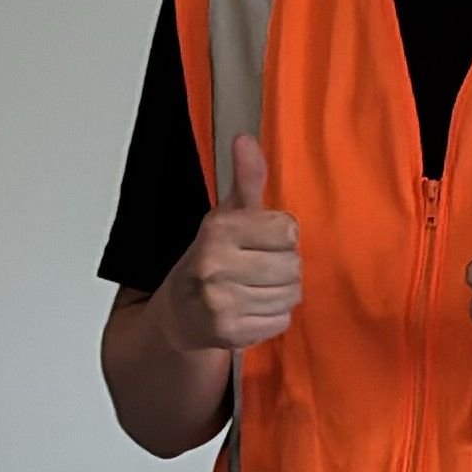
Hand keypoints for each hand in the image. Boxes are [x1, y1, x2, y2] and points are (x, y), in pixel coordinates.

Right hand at [170, 130, 306, 358]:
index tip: (262, 240)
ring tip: (258, 289)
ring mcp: (221, 303)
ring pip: (290, 295)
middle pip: (292, 265)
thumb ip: (245, 178)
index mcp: (217, 230)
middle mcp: (215, 266)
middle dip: (283, 267)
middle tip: (260, 268)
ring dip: (281, 293)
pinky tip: (253, 309)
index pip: (287, 230)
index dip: (281, 236)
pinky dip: (273, 317)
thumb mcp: (225, 215)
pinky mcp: (230, 333)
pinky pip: (280, 321)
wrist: (179, 313)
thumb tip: (245, 138)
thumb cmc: (210, 258)